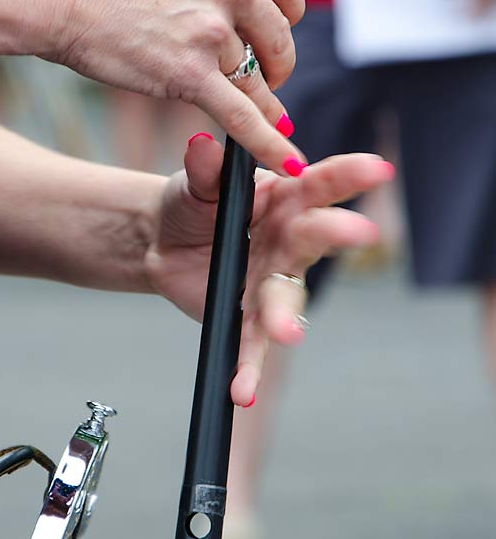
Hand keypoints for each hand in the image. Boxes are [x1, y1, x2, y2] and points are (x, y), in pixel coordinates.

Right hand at [45, 0, 305, 175]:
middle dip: (272, 63)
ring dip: (247, 95)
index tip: (275, 31)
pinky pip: (242, 117)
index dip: (284, 17)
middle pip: (277, 40)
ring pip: (251, 80)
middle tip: (261, 75)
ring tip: (232, 100)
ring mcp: (213, 33)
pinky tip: (287, 161)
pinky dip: (268, 144)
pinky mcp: (191, 76)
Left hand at [143, 134, 394, 404]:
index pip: (319, 184)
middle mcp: (288, 241)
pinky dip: (248, 367)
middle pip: (315, 238)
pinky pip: (251, 344)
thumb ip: (204, 171)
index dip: (348, 175)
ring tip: (288, 332)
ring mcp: (271, 281)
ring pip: (286, 299)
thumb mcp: (196, 182)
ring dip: (287, 316)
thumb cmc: (192, 202)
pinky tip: (242, 390)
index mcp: (284, 198)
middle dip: (337, 234)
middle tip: (359, 233)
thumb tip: (202, 147)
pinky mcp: (247, 317)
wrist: (162, 240)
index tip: (377, 169)